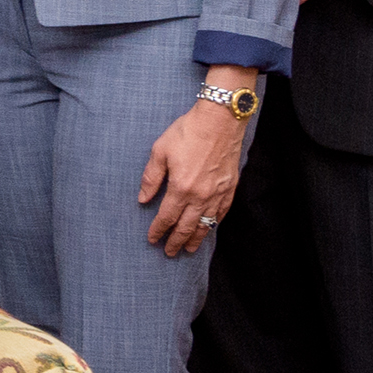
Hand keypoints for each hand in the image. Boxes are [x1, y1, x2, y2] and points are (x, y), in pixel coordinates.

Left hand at [137, 98, 251, 257]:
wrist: (220, 120)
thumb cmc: (188, 132)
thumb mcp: (159, 151)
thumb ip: (151, 178)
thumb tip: (143, 199)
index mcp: (181, 188)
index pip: (167, 217)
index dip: (158, 230)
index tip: (152, 239)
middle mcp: (200, 195)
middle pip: (186, 226)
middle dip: (176, 241)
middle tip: (169, 252)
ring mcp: (217, 192)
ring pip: (206, 223)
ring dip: (196, 238)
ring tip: (188, 249)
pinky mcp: (230, 186)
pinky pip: (222, 211)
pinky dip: (214, 223)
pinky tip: (210, 228)